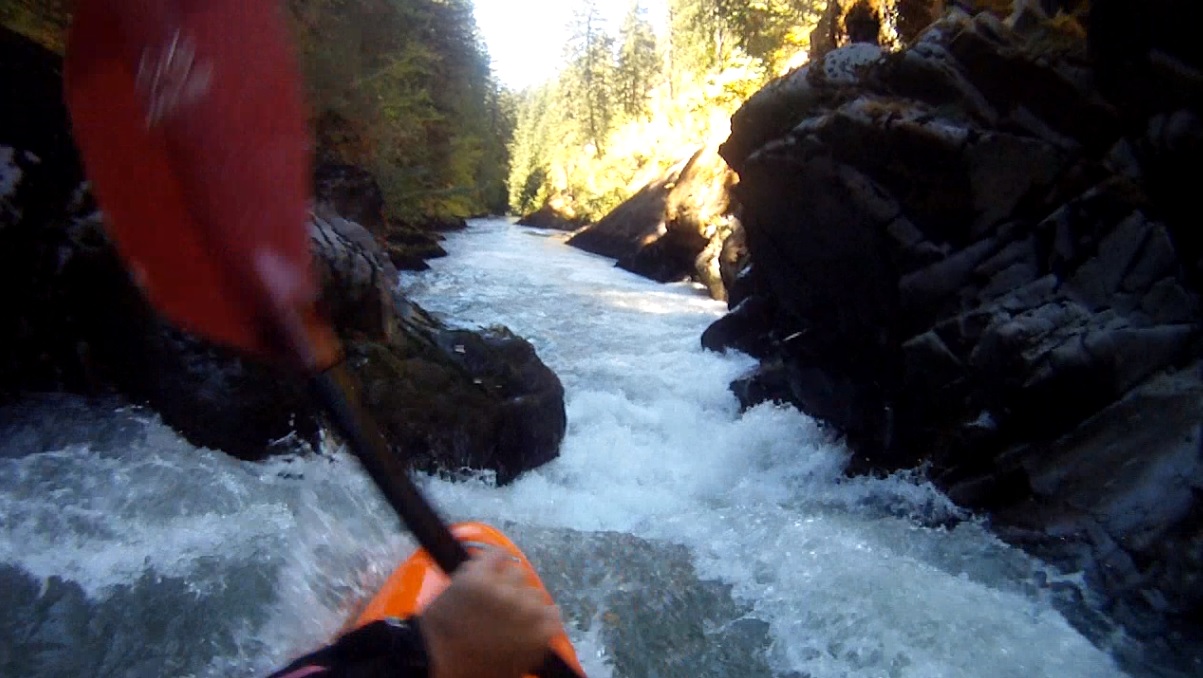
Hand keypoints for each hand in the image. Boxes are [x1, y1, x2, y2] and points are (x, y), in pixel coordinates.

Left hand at [420, 548, 561, 677]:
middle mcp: (528, 609)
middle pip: (533, 592)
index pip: (552, 613)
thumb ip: (533, 644)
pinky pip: (496, 554)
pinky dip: (494, 557)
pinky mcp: (480, 577)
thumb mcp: (514, 667)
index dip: (537, 614)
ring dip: (505, 580)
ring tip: (490, 591)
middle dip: (520, 599)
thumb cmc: (472, 669)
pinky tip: (490, 563)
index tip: (526, 617)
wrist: (433, 660)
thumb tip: (538, 628)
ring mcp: (504, 591)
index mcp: (541, 635)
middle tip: (501, 609)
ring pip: (516, 572)